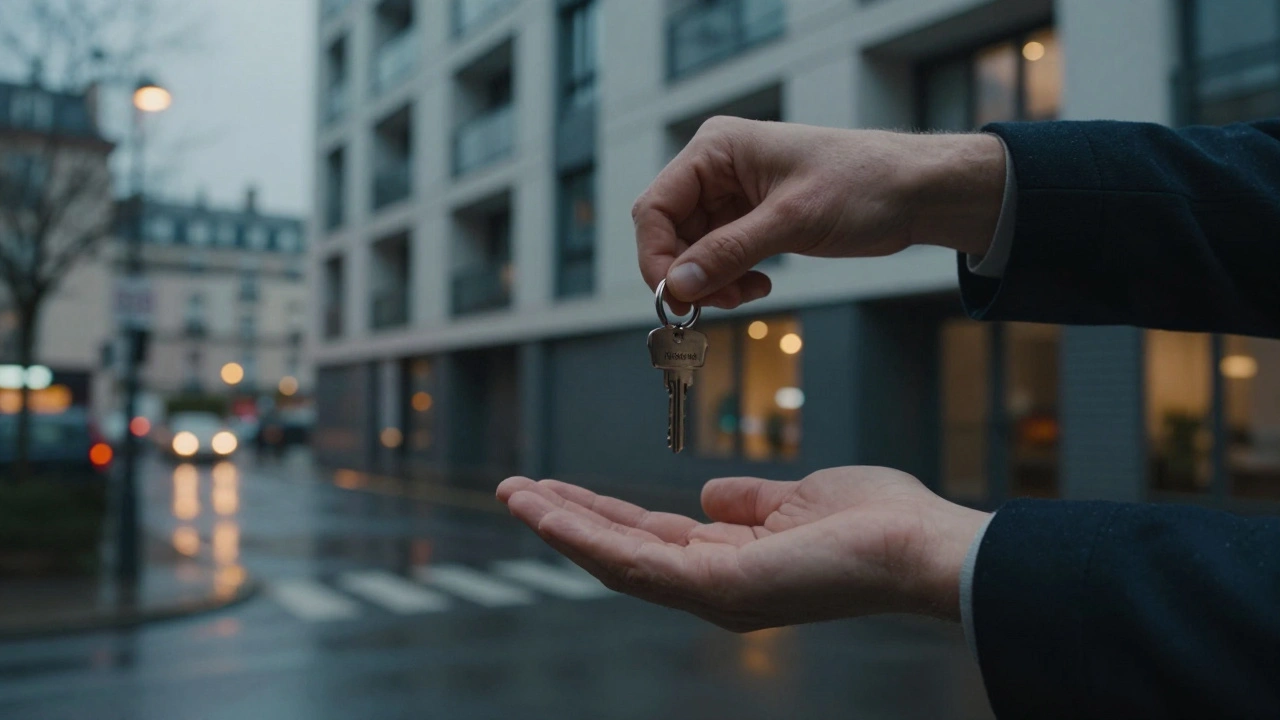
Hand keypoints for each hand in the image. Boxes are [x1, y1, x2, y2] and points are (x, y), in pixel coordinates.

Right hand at [496, 467, 989, 631]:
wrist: (921, 545)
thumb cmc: (878, 524)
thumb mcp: (796, 499)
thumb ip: (748, 501)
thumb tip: (708, 494)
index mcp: (733, 565)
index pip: (652, 539)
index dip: (601, 513)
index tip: (560, 488)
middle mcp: (714, 589)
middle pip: (622, 552)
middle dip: (567, 521)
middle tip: (515, 491)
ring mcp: (713, 596)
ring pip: (616, 560)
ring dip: (561, 526)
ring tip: (515, 495)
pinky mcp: (717, 590)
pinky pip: (635, 562)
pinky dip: (586, 537)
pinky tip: (551, 512)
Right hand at [632, 117, 1005, 309]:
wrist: (915, 191)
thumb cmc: (864, 185)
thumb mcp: (792, 220)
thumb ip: (730, 251)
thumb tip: (678, 285)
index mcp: (717, 149)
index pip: (656, 207)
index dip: (655, 256)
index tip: (674, 297)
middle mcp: (717, 168)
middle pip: (668, 232)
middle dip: (688, 273)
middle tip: (718, 302)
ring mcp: (732, 194)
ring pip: (692, 250)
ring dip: (711, 281)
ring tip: (747, 293)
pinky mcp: (751, 218)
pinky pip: (718, 255)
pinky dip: (729, 278)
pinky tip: (759, 285)